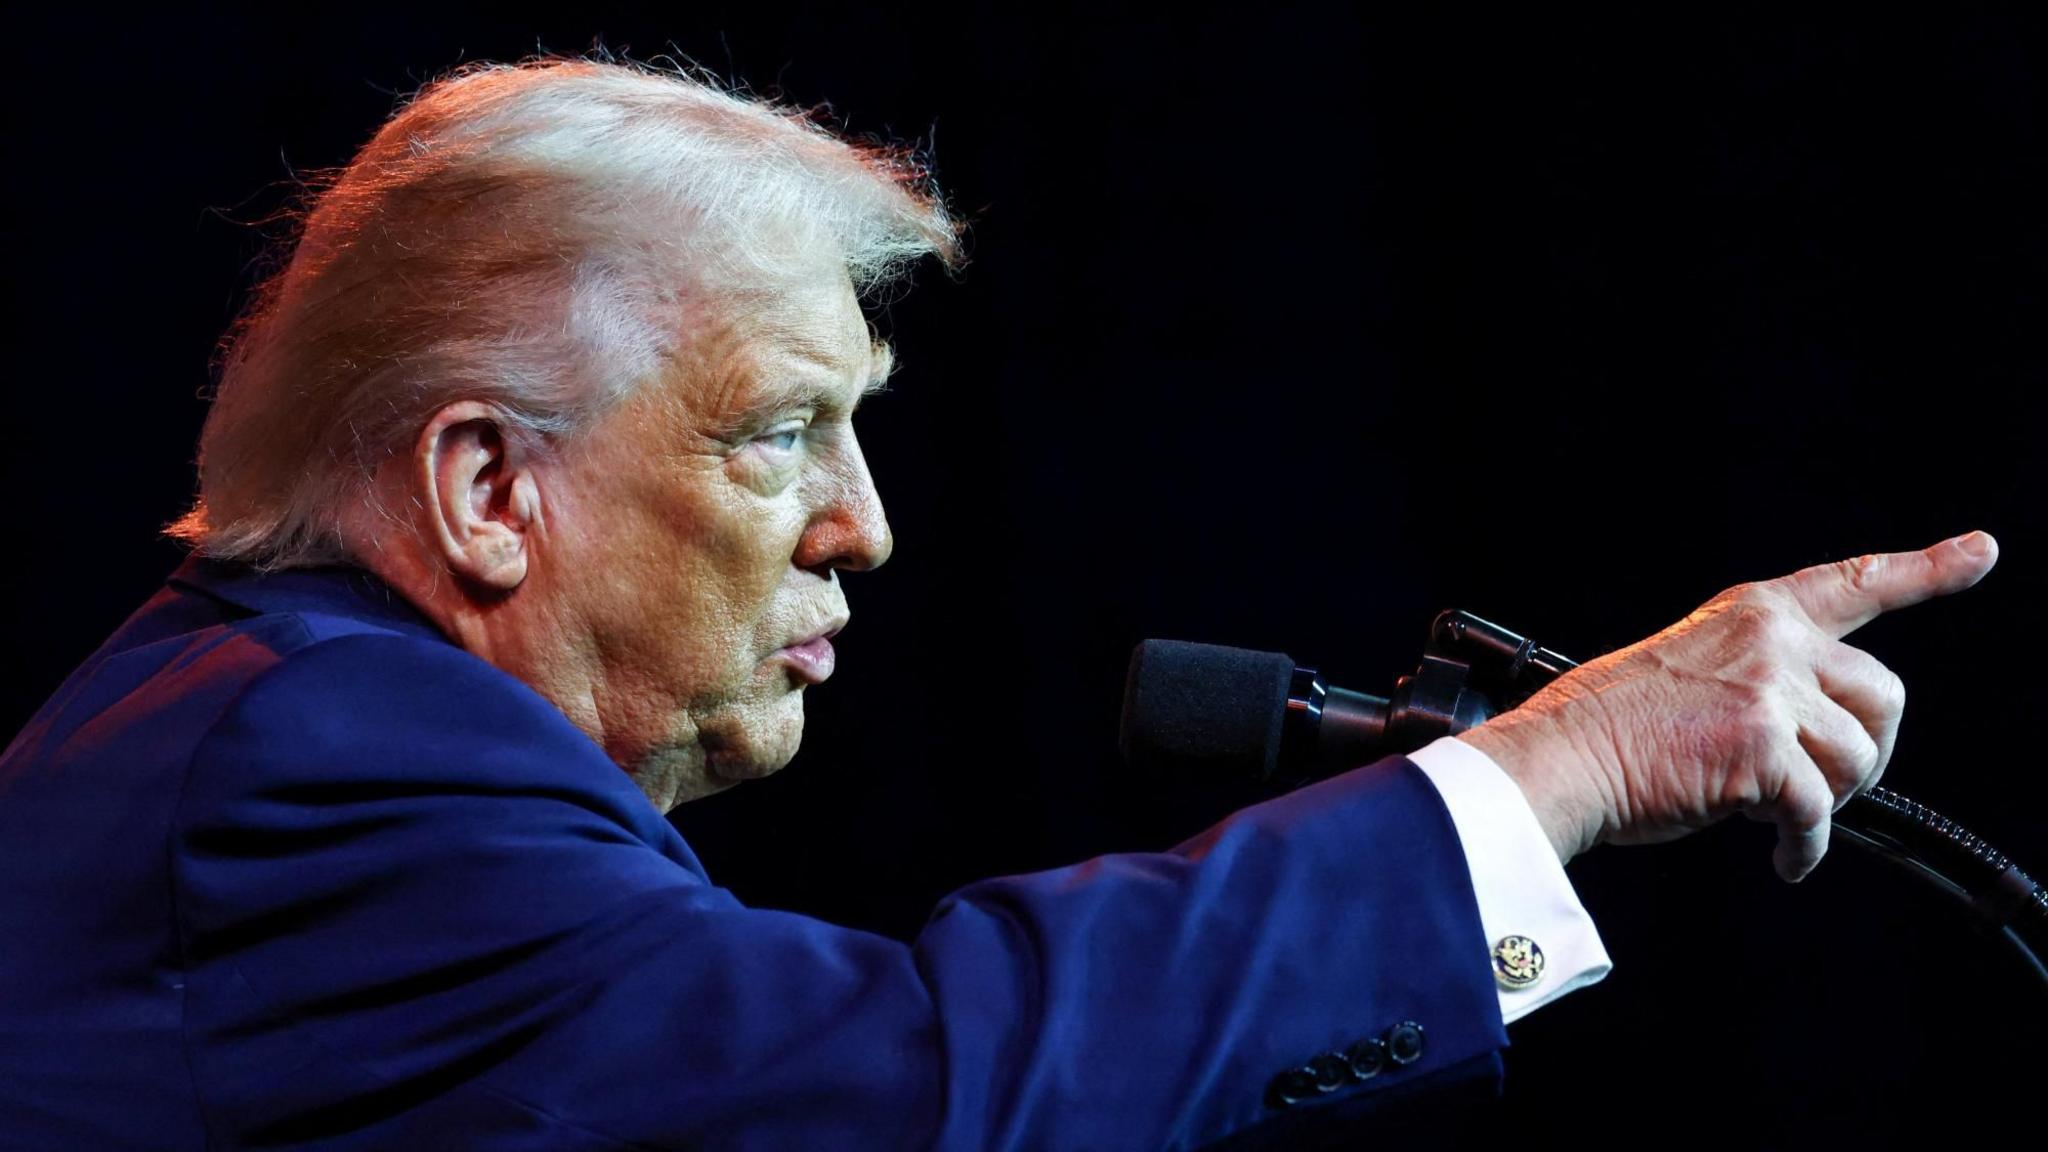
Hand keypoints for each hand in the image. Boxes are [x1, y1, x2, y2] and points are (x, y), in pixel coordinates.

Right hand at [1460, 532, 1999, 880]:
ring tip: (1782, 819)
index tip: (1979, 551)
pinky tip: (1784, 857)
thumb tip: (1825, 736)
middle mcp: (1772, 640)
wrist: (1562, 757)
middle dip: (1869, 750)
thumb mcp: (1697, 668)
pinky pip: (1819, 812)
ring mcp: (1770, 691)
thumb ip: (1765, 677)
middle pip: (1884, 695)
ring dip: (1830, 802)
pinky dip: (1805, 847)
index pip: (1855, 581)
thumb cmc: (1612, 726)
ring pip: (1860, 759)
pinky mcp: (1764, 749)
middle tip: (1827, 786)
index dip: (1929, 568)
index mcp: (1754, 613)